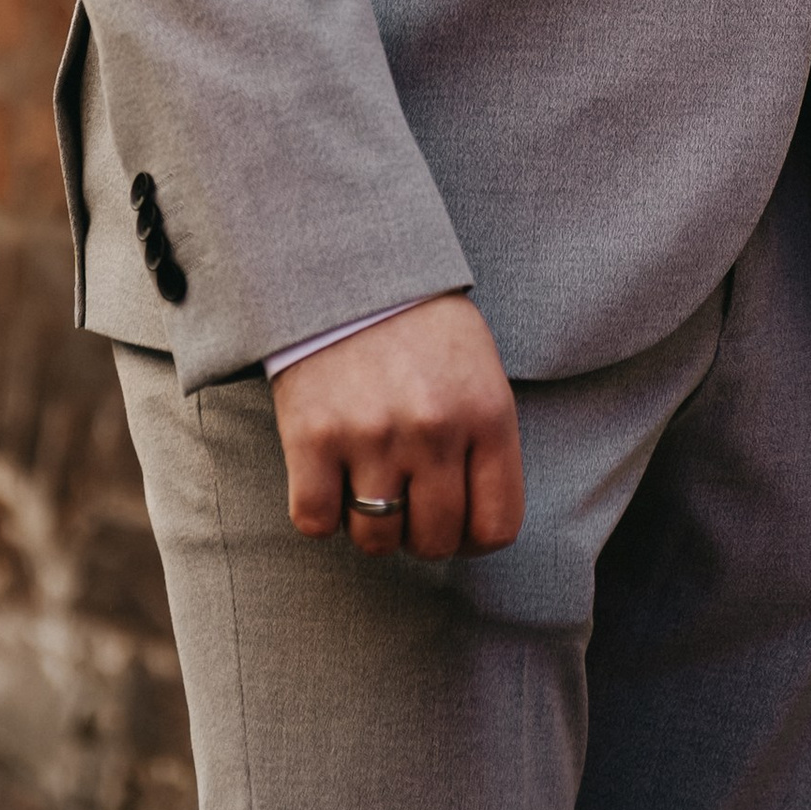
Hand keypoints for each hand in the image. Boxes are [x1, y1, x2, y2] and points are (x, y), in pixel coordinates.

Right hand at [270, 294, 524, 558]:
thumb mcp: (480, 374)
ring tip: (366, 483)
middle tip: (406, 499)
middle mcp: (435, 430)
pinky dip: (320, 513)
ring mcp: (372, 435)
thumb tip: (475, 527)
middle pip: (435, 541)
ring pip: (376, 539)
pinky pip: (316, 521)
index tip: (456, 522)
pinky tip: (326, 477)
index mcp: (487, 415)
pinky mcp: (312, 436)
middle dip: (420, 533)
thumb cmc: (423, 329)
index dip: (473, 537)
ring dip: (370, 524)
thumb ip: (485, 444)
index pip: (497, 526)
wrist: (350, 268)